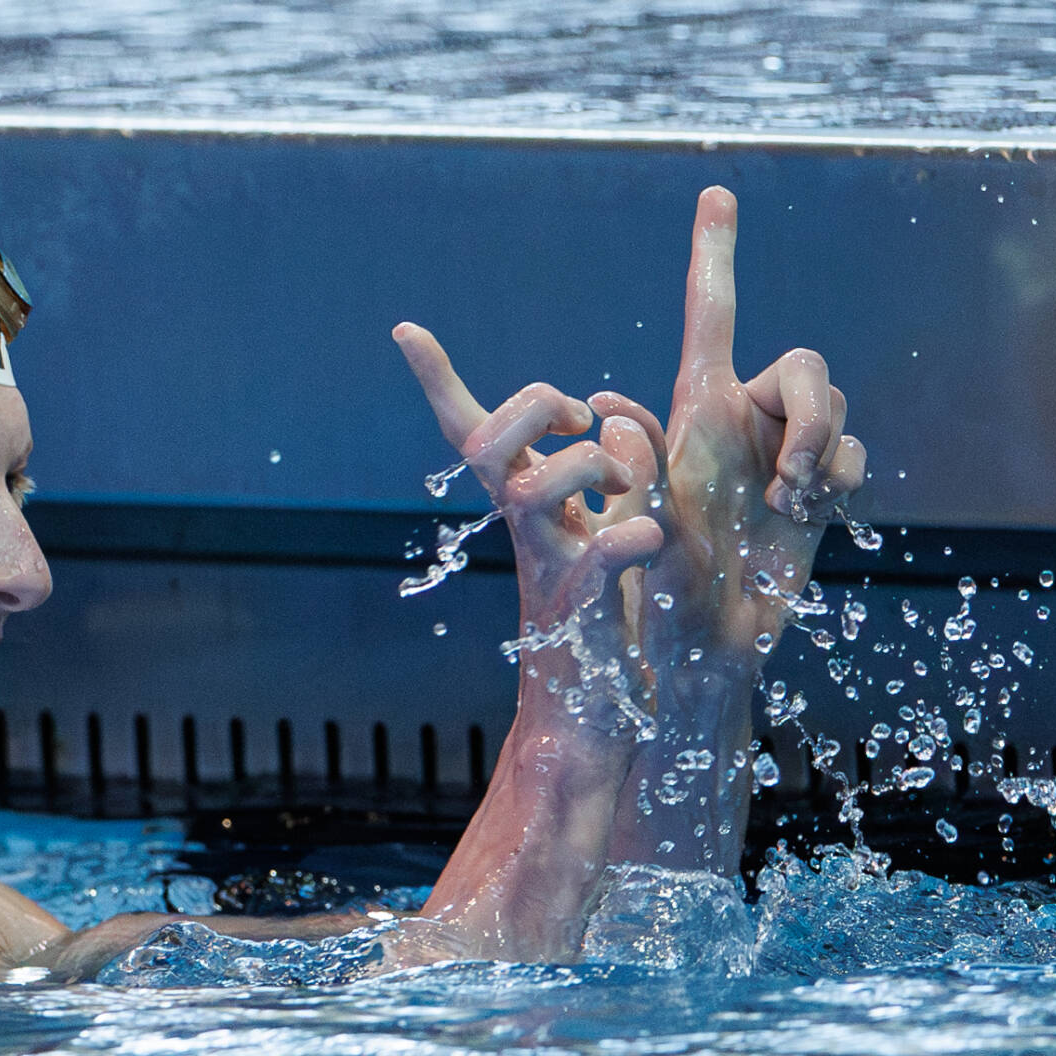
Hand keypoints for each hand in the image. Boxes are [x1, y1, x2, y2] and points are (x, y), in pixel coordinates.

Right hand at [392, 324, 663, 724]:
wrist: (597, 726)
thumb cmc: (606, 625)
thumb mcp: (603, 534)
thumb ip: (609, 477)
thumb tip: (614, 413)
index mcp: (531, 510)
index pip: (474, 434)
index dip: (440, 382)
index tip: (405, 328)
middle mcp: (527, 535)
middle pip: (487, 444)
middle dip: (531, 406)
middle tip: (580, 418)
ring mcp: (547, 574)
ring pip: (533, 490)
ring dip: (589, 464)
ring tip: (629, 484)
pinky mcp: (584, 617)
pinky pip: (599, 556)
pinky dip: (629, 536)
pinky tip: (650, 538)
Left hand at [595, 185, 866, 670]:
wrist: (710, 650)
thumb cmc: (661, 597)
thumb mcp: (639, 532)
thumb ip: (636, 472)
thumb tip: (611, 404)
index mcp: (695, 412)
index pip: (708, 316)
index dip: (713, 256)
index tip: (718, 195)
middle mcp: (741, 420)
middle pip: (803, 365)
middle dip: (810, 411)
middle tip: (788, 480)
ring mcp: (782, 451)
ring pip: (833, 407)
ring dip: (823, 454)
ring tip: (788, 505)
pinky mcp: (817, 486)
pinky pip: (853, 450)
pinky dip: (842, 477)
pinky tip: (809, 514)